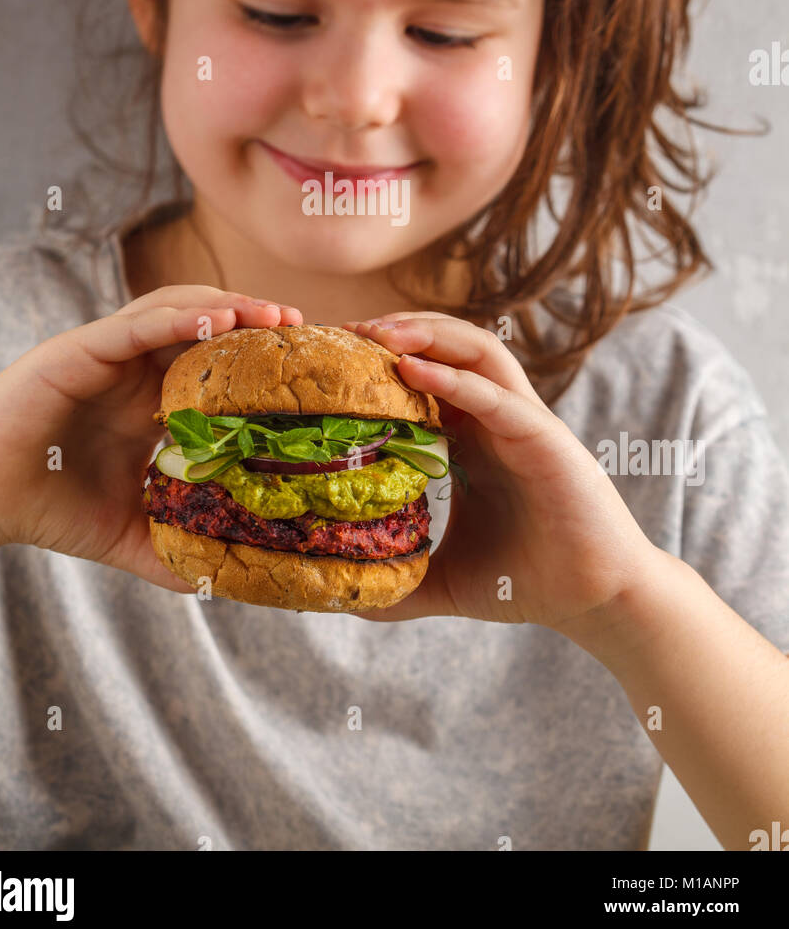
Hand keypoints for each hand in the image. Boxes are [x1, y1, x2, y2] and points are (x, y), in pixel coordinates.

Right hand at [0, 287, 302, 591]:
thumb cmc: (48, 507)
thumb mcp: (126, 532)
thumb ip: (171, 550)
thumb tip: (222, 582)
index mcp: (146, 395)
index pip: (211, 358)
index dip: (256, 353)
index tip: (304, 363)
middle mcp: (130, 365)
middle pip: (202, 321)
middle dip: (253, 317)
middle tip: (300, 326)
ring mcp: (104, 352)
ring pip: (174, 310)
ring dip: (226, 305)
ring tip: (270, 316)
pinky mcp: (76, 351)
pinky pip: (134, 325)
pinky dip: (177, 318)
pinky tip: (216, 320)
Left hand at [340, 312, 659, 639]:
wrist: (596, 600)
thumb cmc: (529, 580)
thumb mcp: (446, 580)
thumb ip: (400, 582)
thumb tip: (345, 599)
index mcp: (473, 436)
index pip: (427, 372)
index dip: (381, 357)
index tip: (332, 357)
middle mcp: (497, 418)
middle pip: (450, 345)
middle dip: (399, 328)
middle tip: (346, 330)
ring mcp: (524, 422)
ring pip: (479, 351)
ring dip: (428, 333)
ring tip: (378, 333)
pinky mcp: (545, 439)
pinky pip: (495, 396)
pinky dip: (453, 378)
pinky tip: (412, 369)